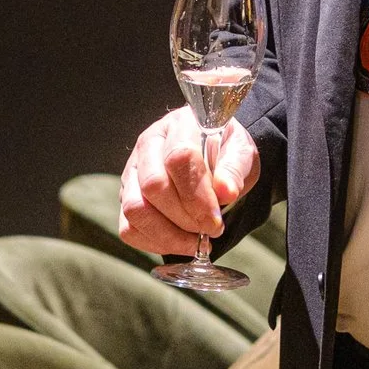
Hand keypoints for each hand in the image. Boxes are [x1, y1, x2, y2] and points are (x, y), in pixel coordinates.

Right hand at [118, 109, 260, 256]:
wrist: (215, 156)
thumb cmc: (226, 152)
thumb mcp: (241, 153)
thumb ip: (234, 169)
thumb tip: (226, 192)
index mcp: (179, 126)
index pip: (178, 158)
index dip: (197, 196)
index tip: (215, 220)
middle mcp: (149, 145)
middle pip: (153, 186)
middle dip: (185, 217)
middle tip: (210, 230)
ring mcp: (133, 171)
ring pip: (135, 209)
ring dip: (168, 235)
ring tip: (195, 241)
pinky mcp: (127, 197)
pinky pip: (129, 228)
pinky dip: (155, 242)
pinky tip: (179, 242)